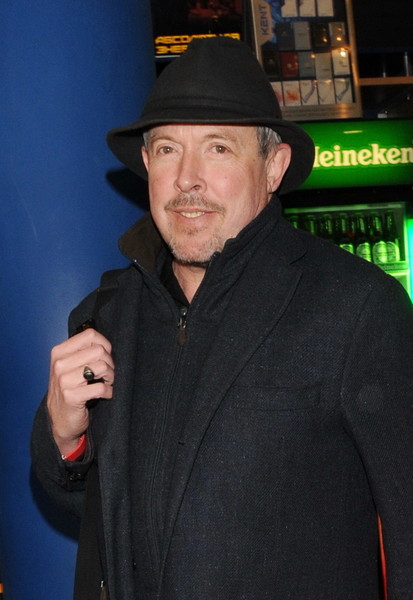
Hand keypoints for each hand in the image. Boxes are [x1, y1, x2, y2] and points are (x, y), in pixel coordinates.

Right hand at [46, 328, 113, 455]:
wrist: (60, 419)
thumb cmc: (69, 389)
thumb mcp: (70, 366)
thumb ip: (83, 351)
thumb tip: (104, 343)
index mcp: (59, 352)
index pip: (90, 335)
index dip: (105, 345)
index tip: (106, 357)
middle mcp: (59, 364)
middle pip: (99, 351)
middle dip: (110, 363)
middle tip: (108, 374)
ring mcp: (64, 381)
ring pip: (102, 367)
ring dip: (111, 377)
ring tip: (107, 383)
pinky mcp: (72, 397)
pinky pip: (101, 387)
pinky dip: (109, 391)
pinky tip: (105, 394)